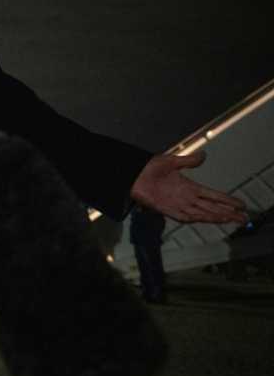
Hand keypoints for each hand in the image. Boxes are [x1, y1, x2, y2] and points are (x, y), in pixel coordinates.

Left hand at [130, 150, 247, 223]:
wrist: (132, 174)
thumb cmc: (149, 168)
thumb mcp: (171, 161)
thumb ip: (188, 161)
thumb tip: (204, 156)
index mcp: (189, 186)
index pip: (213, 195)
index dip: (226, 200)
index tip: (241, 204)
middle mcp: (186, 197)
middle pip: (211, 207)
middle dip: (228, 213)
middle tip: (244, 218)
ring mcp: (177, 204)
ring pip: (201, 213)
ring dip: (215, 216)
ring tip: (231, 219)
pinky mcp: (166, 209)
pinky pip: (184, 216)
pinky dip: (196, 218)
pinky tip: (207, 220)